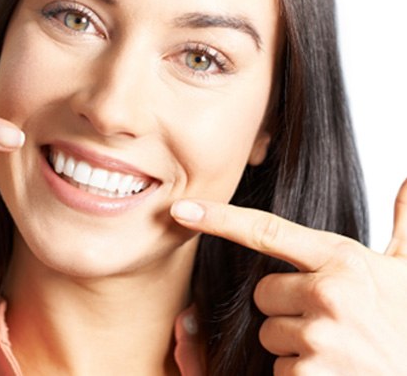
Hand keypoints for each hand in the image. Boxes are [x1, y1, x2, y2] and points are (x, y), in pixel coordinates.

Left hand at [171, 179, 406, 374]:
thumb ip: (403, 224)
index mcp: (342, 260)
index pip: (266, 231)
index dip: (218, 218)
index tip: (182, 208)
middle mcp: (328, 293)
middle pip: (262, 292)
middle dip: (284, 307)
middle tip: (328, 319)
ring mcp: (320, 337)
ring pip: (269, 334)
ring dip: (294, 345)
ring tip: (337, 349)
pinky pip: (280, 371)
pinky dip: (301, 375)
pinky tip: (335, 374)